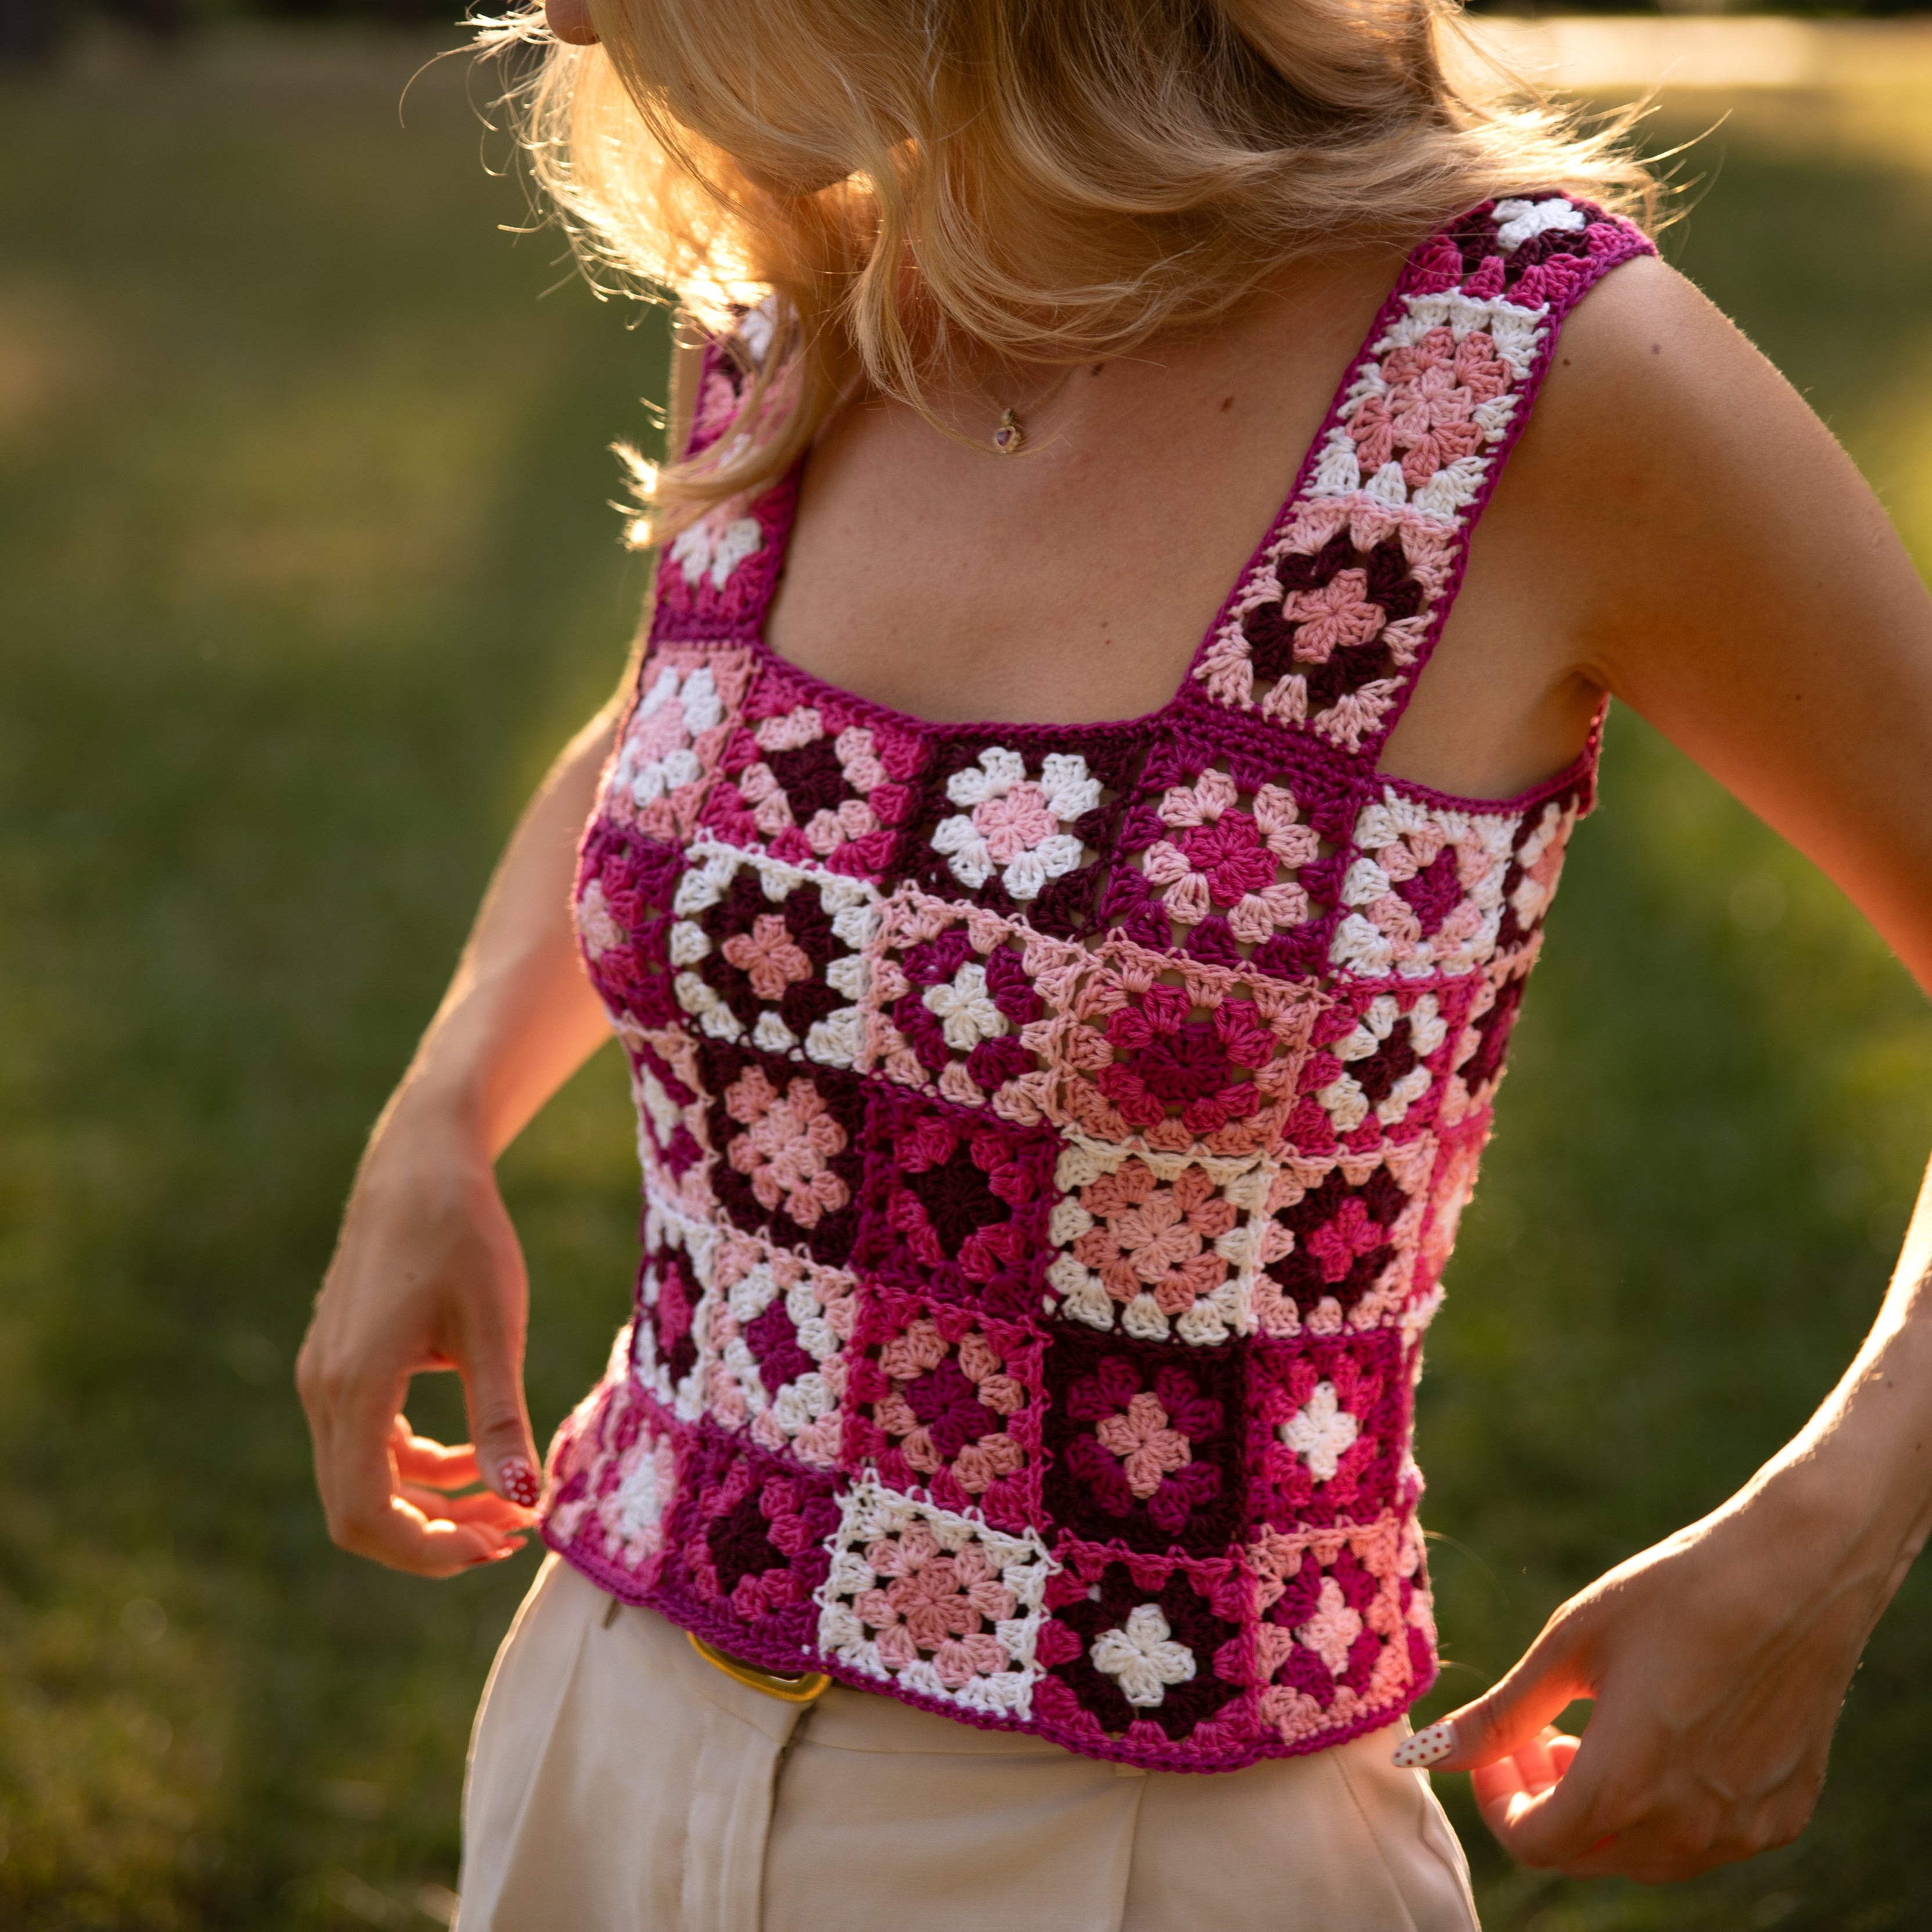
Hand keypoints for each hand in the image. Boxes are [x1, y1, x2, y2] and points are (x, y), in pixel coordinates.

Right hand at [297, 1094, 540, 1575]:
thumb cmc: (463, 1236)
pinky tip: (474, 1455)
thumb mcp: (494, 1327)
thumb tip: (523, 1500)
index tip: (501, 1540)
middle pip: (359, 1510)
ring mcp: (325, 1378)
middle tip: (514, 1530)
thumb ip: (500, 1417)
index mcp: (355, 1386)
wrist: (421, 1167)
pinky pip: (368, 1443)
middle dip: (436, 1535)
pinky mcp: (340, 1365)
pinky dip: (418, 1466)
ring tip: (508, 1500)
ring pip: (364, 1480)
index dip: (429, 1550)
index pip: (366, 1515)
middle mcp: (324, 1390)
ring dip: (431, 1504)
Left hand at [1405, 1484, 1890, 1880]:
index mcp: (1626, 1785)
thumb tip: (1427, 1752)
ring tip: (1590, 1733)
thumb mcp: (1570, 1647)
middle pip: (1586, 1854)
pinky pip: (1704, 1840)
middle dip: (1543, 1802)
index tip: (1495, 1750)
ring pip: (1644, 1855)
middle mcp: (1688, 1825)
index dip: (1498, 1801)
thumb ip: (1501, 1714)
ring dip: (1601, 1811)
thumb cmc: (1674, 1595)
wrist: (1797, 1575)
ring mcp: (1744, 1828)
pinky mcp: (1784, 1813)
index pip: (1534, 1844)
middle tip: (1536, 1735)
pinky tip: (1660, 1743)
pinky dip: (1664, 1809)